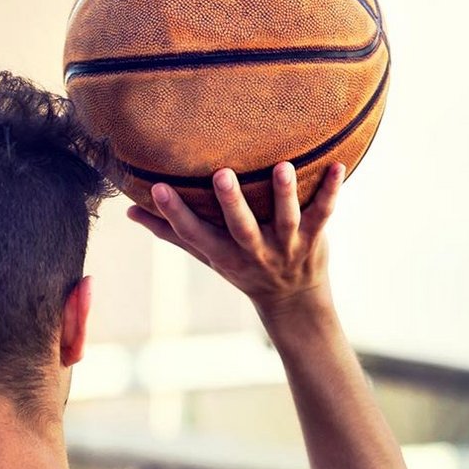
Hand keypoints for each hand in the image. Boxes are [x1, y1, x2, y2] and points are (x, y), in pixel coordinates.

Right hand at [127, 161, 345, 309]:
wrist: (294, 302)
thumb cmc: (243, 268)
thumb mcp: (207, 256)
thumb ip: (171, 232)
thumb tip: (129, 211)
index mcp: (224, 255)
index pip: (194, 235)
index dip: (174, 213)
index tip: (156, 187)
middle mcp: (254, 252)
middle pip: (241, 228)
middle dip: (231, 203)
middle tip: (221, 175)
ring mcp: (286, 246)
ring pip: (286, 219)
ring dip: (285, 194)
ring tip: (283, 166)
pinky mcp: (314, 238)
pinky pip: (324, 213)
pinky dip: (332, 191)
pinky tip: (338, 166)